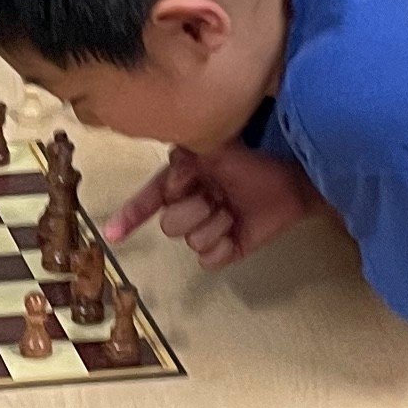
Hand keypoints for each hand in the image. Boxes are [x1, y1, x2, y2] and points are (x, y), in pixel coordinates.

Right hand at [105, 141, 319, 269]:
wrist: (295, 180)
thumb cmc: (257, 160)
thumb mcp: (217, 148)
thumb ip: (186, 158)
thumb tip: (171, 183)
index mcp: (183, 180)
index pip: (148, 198)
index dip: (129, 216)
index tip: (112, 233)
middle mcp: (191, 205)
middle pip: (168, 224)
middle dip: (193, 211)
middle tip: (216, 197)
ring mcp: (208, 228)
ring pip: (190, 241)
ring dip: (213, 225)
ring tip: (232, 211)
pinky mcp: (227, 249)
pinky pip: (208, 260)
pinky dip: (222, 247)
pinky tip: (235, 232)